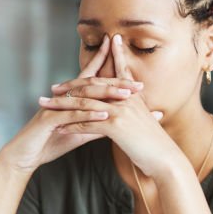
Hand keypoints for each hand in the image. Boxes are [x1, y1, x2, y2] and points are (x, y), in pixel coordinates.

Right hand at [0, 35, 146, 172]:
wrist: (26, 156)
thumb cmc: (51, 142)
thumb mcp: (80, 132)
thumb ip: (98, 124)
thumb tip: (120, 120)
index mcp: (70, 98)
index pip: (90, 76)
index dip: (105, 62)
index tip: (125, 54)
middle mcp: (63, 97)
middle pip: (92, 84)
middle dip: (115, 82)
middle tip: (138, 85)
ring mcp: (55, 106)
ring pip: (84, 96)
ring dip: (106, 94)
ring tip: (126, 95)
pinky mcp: (48, 119)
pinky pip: (72, 115)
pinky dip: (89, 114)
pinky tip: (105, 114)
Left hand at [46, 33, 183, 178]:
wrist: (166, 159)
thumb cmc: (155, 144)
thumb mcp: (145, 121)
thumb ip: (135, 110)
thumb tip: (127, 106)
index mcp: (133, 95)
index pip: (115, 72)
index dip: (103, 59)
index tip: (87, 54)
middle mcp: (126, 98)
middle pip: (92, 86)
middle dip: (70, 86)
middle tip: (52, 88)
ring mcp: (121, 111)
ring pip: (85, 104)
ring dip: (62, 106)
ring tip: (46, 107)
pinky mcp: (116, 126)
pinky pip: (88, 123)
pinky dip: (72, 126)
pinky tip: (59, 128)